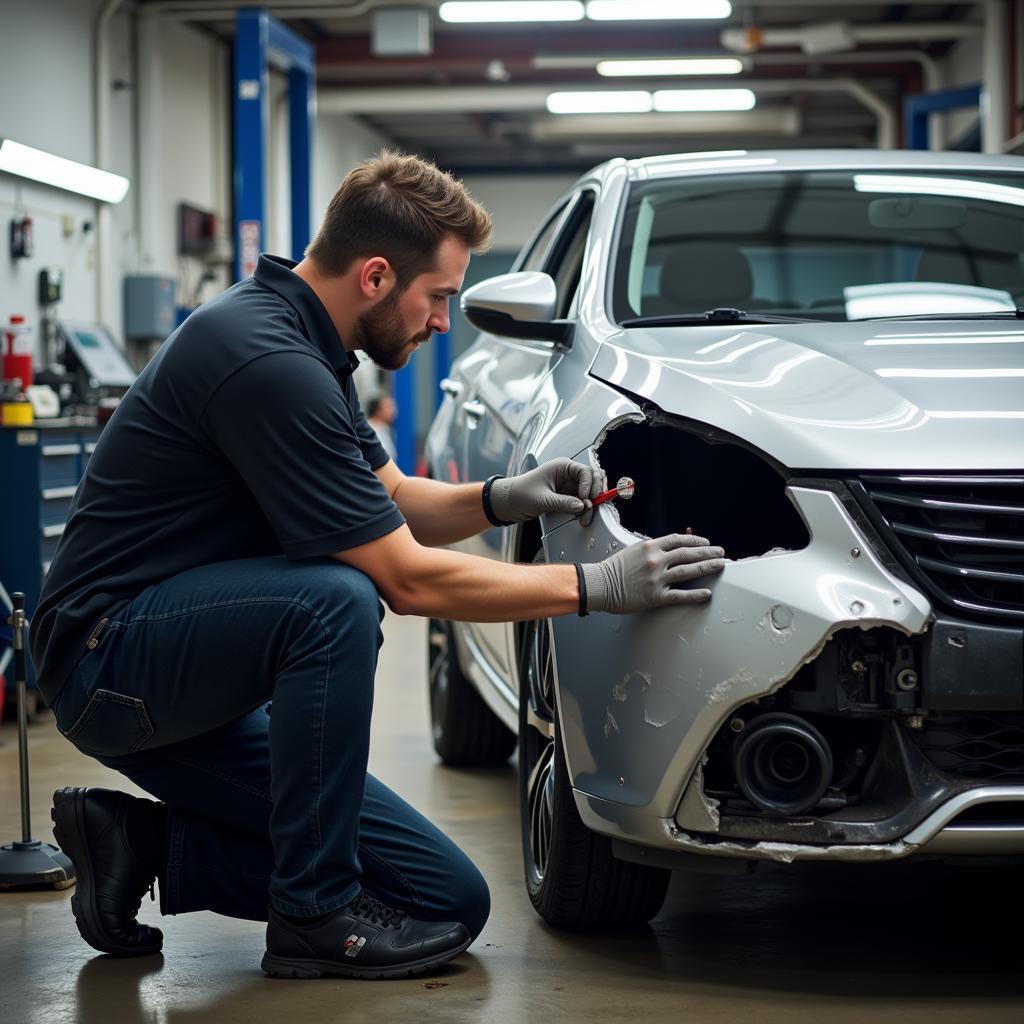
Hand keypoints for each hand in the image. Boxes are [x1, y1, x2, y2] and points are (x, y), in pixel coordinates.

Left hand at [489, 457, 605, 523]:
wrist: (507, 503)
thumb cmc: (519, 493)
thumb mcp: (542, 499)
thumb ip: (563, 503)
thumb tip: (582, 506)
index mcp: (561, 466)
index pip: (585, 471)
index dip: (589, 485)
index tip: (585, 498)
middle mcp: (567, 474)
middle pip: (591, 481)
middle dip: (594, 494)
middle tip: (592, 507)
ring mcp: (568, 486)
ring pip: (588, 493)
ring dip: (590, 505)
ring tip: (586, 517)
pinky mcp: (566, 497)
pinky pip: (581, 502)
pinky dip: (584, 510)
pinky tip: (582, 516)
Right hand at [580, 534, 725, 613]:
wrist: (599, 585)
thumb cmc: (613, 569)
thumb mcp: (633, 551)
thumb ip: (652, 548)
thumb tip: (671, 547)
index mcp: (650, 547)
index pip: (679, 540)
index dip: (695, 540)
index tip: (705, 542)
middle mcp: (656, 560)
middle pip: (688, 553)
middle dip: (708, 551)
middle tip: (721, 552)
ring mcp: (657, 578)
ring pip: (689, 571)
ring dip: (707, 567)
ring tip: (720, 565)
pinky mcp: (656, 596)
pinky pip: (680, 595)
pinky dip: (695, 594)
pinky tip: (707, 593)